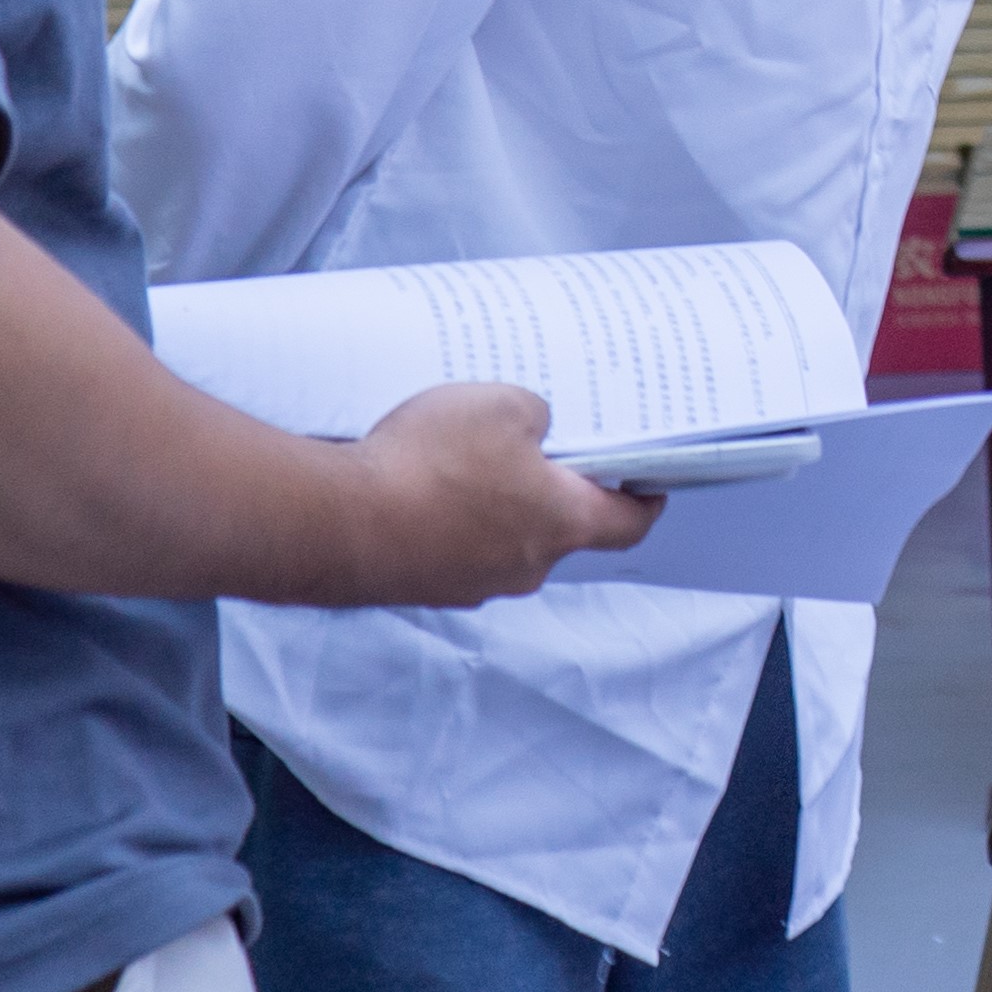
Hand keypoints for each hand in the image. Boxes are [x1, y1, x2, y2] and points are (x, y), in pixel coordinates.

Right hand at [353, 379, 659, 604]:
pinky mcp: (422, 586)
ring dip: (489, 507)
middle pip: (557, 528)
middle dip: (549, 491)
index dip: (643, 502)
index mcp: (563, 524)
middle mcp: (526, 566)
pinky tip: (416, 487)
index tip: (651, 485)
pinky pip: (448, 548)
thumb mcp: (503, 405)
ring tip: (458, 460)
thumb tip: (534, 432)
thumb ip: (536, 415)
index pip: (626, 524)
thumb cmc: (432, 464)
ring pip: (498, 539)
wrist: (340, 524)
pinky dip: (444, 522)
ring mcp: (471, 583)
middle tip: (530, 449)